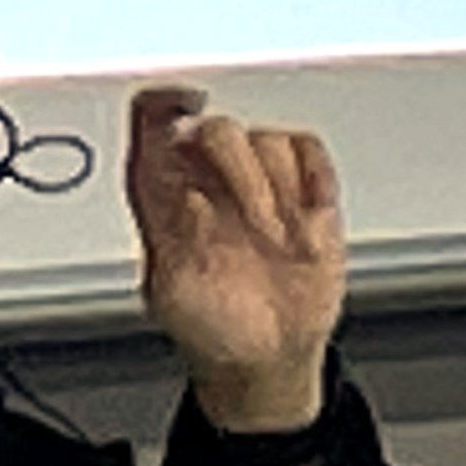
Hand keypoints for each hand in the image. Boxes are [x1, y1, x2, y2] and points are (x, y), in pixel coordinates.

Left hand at [127, 84, 345, 433]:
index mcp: (164, 197)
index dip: (164, 105)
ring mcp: (258, 183)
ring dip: (276, 186)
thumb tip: (190, 197)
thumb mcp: (173, 295)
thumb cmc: (209, 328)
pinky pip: (309, 152)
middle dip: (236, 168)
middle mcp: (209, 180)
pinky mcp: (303, 193)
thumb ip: (175, 243)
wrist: (265, 360)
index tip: (184, 104)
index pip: (153, 125)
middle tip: (252, 215)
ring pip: (266, 137)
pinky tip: (307, 217)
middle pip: (217, 127)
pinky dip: (313, 179)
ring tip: (277, 239)